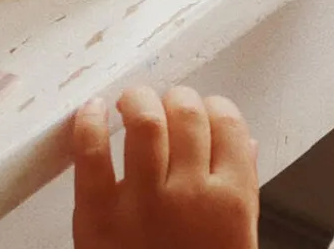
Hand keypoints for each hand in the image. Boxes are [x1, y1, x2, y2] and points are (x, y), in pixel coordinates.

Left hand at [72, 87, 257, 248]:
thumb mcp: (236, 244)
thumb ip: (242, 193)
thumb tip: (245, 144)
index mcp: (232, 204)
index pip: (229, 125)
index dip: (214, 108)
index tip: (204, 110)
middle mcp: (190, 196)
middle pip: (186, 114)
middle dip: (177, 99)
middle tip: (167, 106)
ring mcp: (142, 202)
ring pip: (143, 121)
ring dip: (138, 100)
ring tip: (130, 103)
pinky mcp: (96, 213)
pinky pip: (90, 152)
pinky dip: (88, 122)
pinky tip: (92, 111)